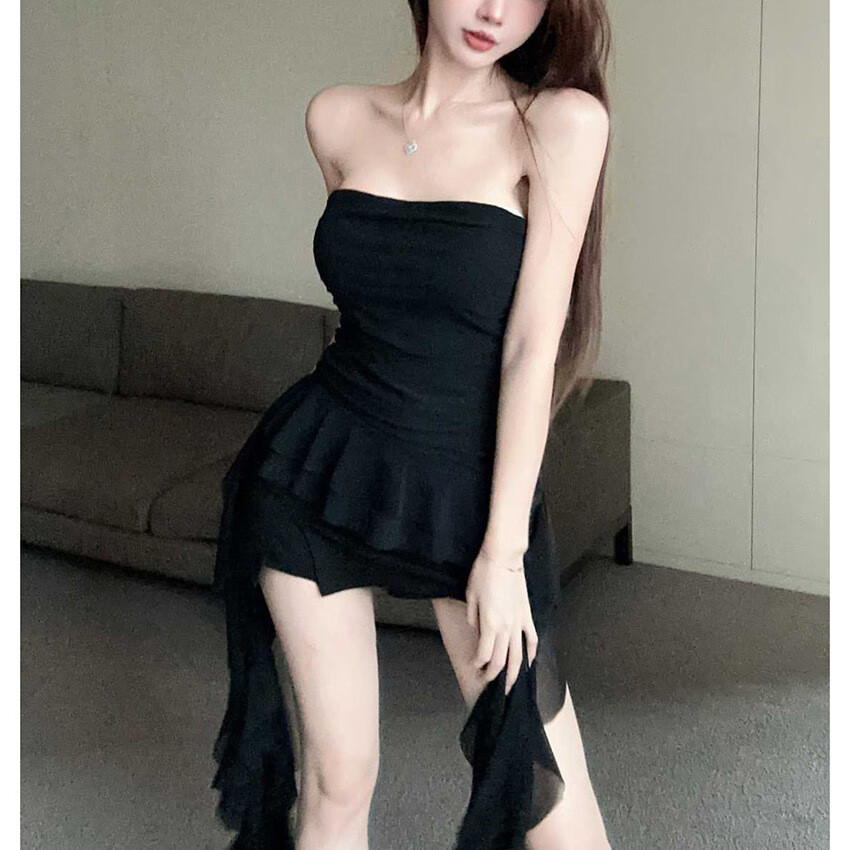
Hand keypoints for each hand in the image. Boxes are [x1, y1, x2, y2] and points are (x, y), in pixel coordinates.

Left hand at [465, 545, 538, 694]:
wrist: (503, 558)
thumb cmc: (483, 574)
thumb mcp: (470, 596)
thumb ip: (474, 618)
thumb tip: (478, 632)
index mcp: (490, 624)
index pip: (485, 654)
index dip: (479, 664)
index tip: (474, 667)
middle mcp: (506, 628)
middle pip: (501, 660)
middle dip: (494, 675)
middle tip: (489, 685)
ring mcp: (519, 623)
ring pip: (518, 655)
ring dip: (514, 673)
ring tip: (511, 687)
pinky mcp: (528, 616)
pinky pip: (532, 639)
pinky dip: (531, 653)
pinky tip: (529, 663)